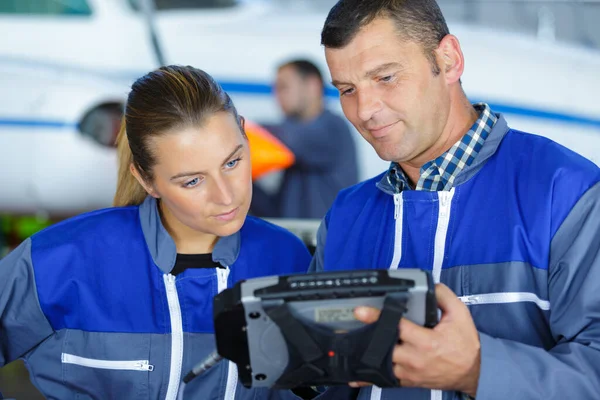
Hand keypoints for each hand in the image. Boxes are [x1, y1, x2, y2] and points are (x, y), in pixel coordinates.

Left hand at [351, 283, 480, 396]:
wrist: (474, 372)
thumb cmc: (466, 344)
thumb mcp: (460, 315)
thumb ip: (443, 297)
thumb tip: (429, 285)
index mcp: (426, 342)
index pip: (396, 327)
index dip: (377, 317)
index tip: (360, 311)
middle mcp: (414, 359)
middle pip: (383, 346)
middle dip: (370, 335)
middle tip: (355, 325)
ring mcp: (409, 373)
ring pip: (381, 363)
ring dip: (369, 352)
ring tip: (356, 340)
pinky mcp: (408, 381)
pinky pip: (385, 378)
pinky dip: (372, 372)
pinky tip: (359, 368)